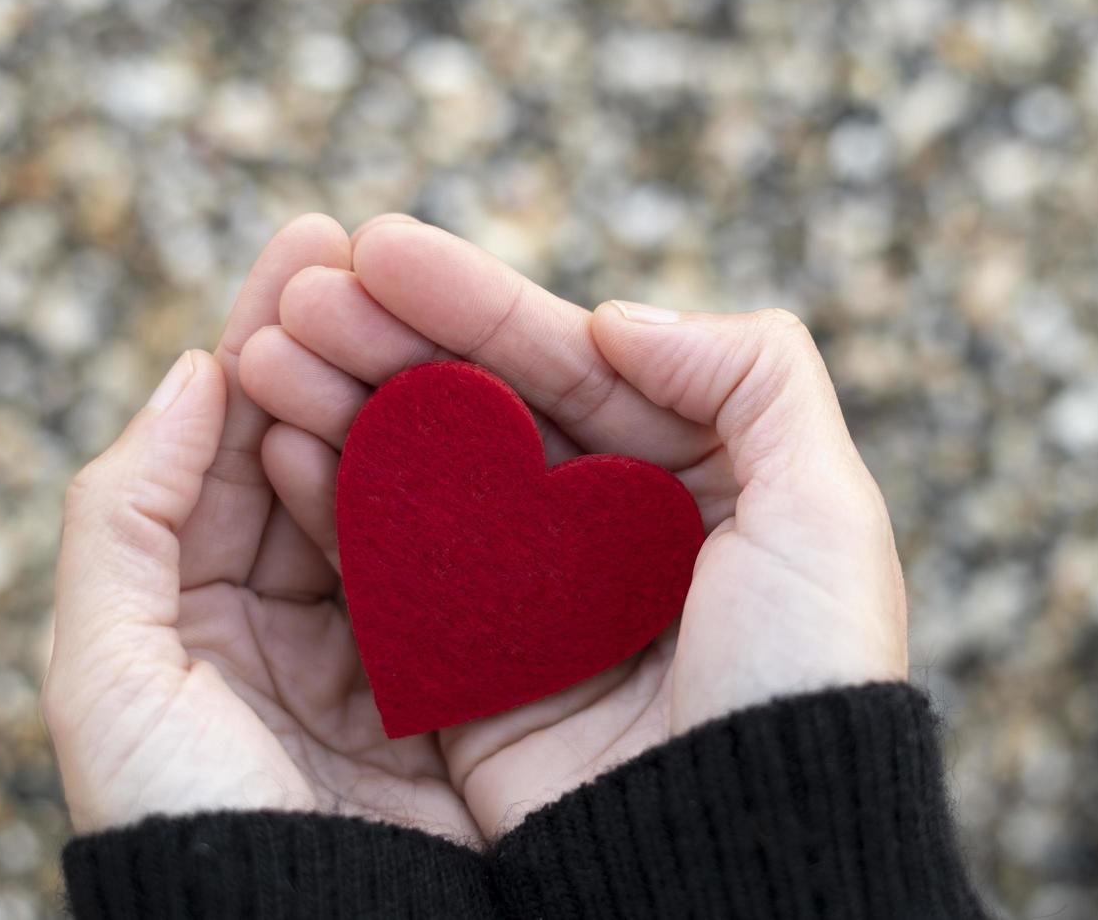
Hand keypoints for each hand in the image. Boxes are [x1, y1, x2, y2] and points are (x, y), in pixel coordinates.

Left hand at [42, 216, 481, 842]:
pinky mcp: (454, 672)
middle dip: (344, 347)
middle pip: (317, 450)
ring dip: (406, 399)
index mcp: (192, 604)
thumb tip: (193, 375)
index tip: (309, 244)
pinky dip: (465, 487)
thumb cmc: (181, 809)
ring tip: (430, 303)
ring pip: (392, 492)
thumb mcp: (107, 660)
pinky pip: (456, 559)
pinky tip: (485, 414)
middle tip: (378, 248)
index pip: (231, 443)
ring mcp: (377, 639)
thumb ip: (129, 511)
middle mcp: (287, 612)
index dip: (263, 340)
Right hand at [239, 216, 906, 838]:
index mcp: (692, 478)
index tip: (378, 245)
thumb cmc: (803, 677)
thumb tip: (616, 316)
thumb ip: (754, 375)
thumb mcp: (828, 508)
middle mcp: (607, 532)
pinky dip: (339, 503)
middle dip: (393, 338)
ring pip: (430, 476)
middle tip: (300, 286)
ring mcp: (536, 600)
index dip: (476, 300)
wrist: (754, 851)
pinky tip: (282, 441)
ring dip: (348, 402)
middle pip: (486, 409)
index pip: (571, 363)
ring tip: (269, 342)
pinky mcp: (478, 672)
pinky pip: (395, 571)